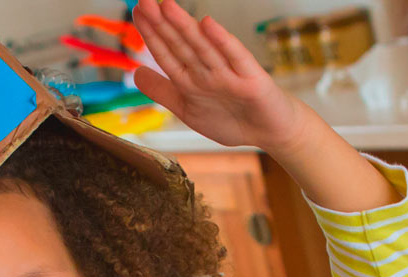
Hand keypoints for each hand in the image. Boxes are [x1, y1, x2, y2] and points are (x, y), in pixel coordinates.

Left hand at [131, 0, 309, 153]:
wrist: (270, 132)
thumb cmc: (232, 119)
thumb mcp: (188, 109)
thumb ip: (163, 92)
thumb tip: (137, 74)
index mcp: (191, 78)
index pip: (167, 52)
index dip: (151, 33)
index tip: (137, 12)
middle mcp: (208, 71)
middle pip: (181, 45)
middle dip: (162, 24)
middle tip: (144, 1)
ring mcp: (229, 72)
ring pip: (202, 47)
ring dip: (184, 27)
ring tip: (167, 5)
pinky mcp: (251, 80)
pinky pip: (235, 58)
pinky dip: (222, 41)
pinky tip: (207, 24)